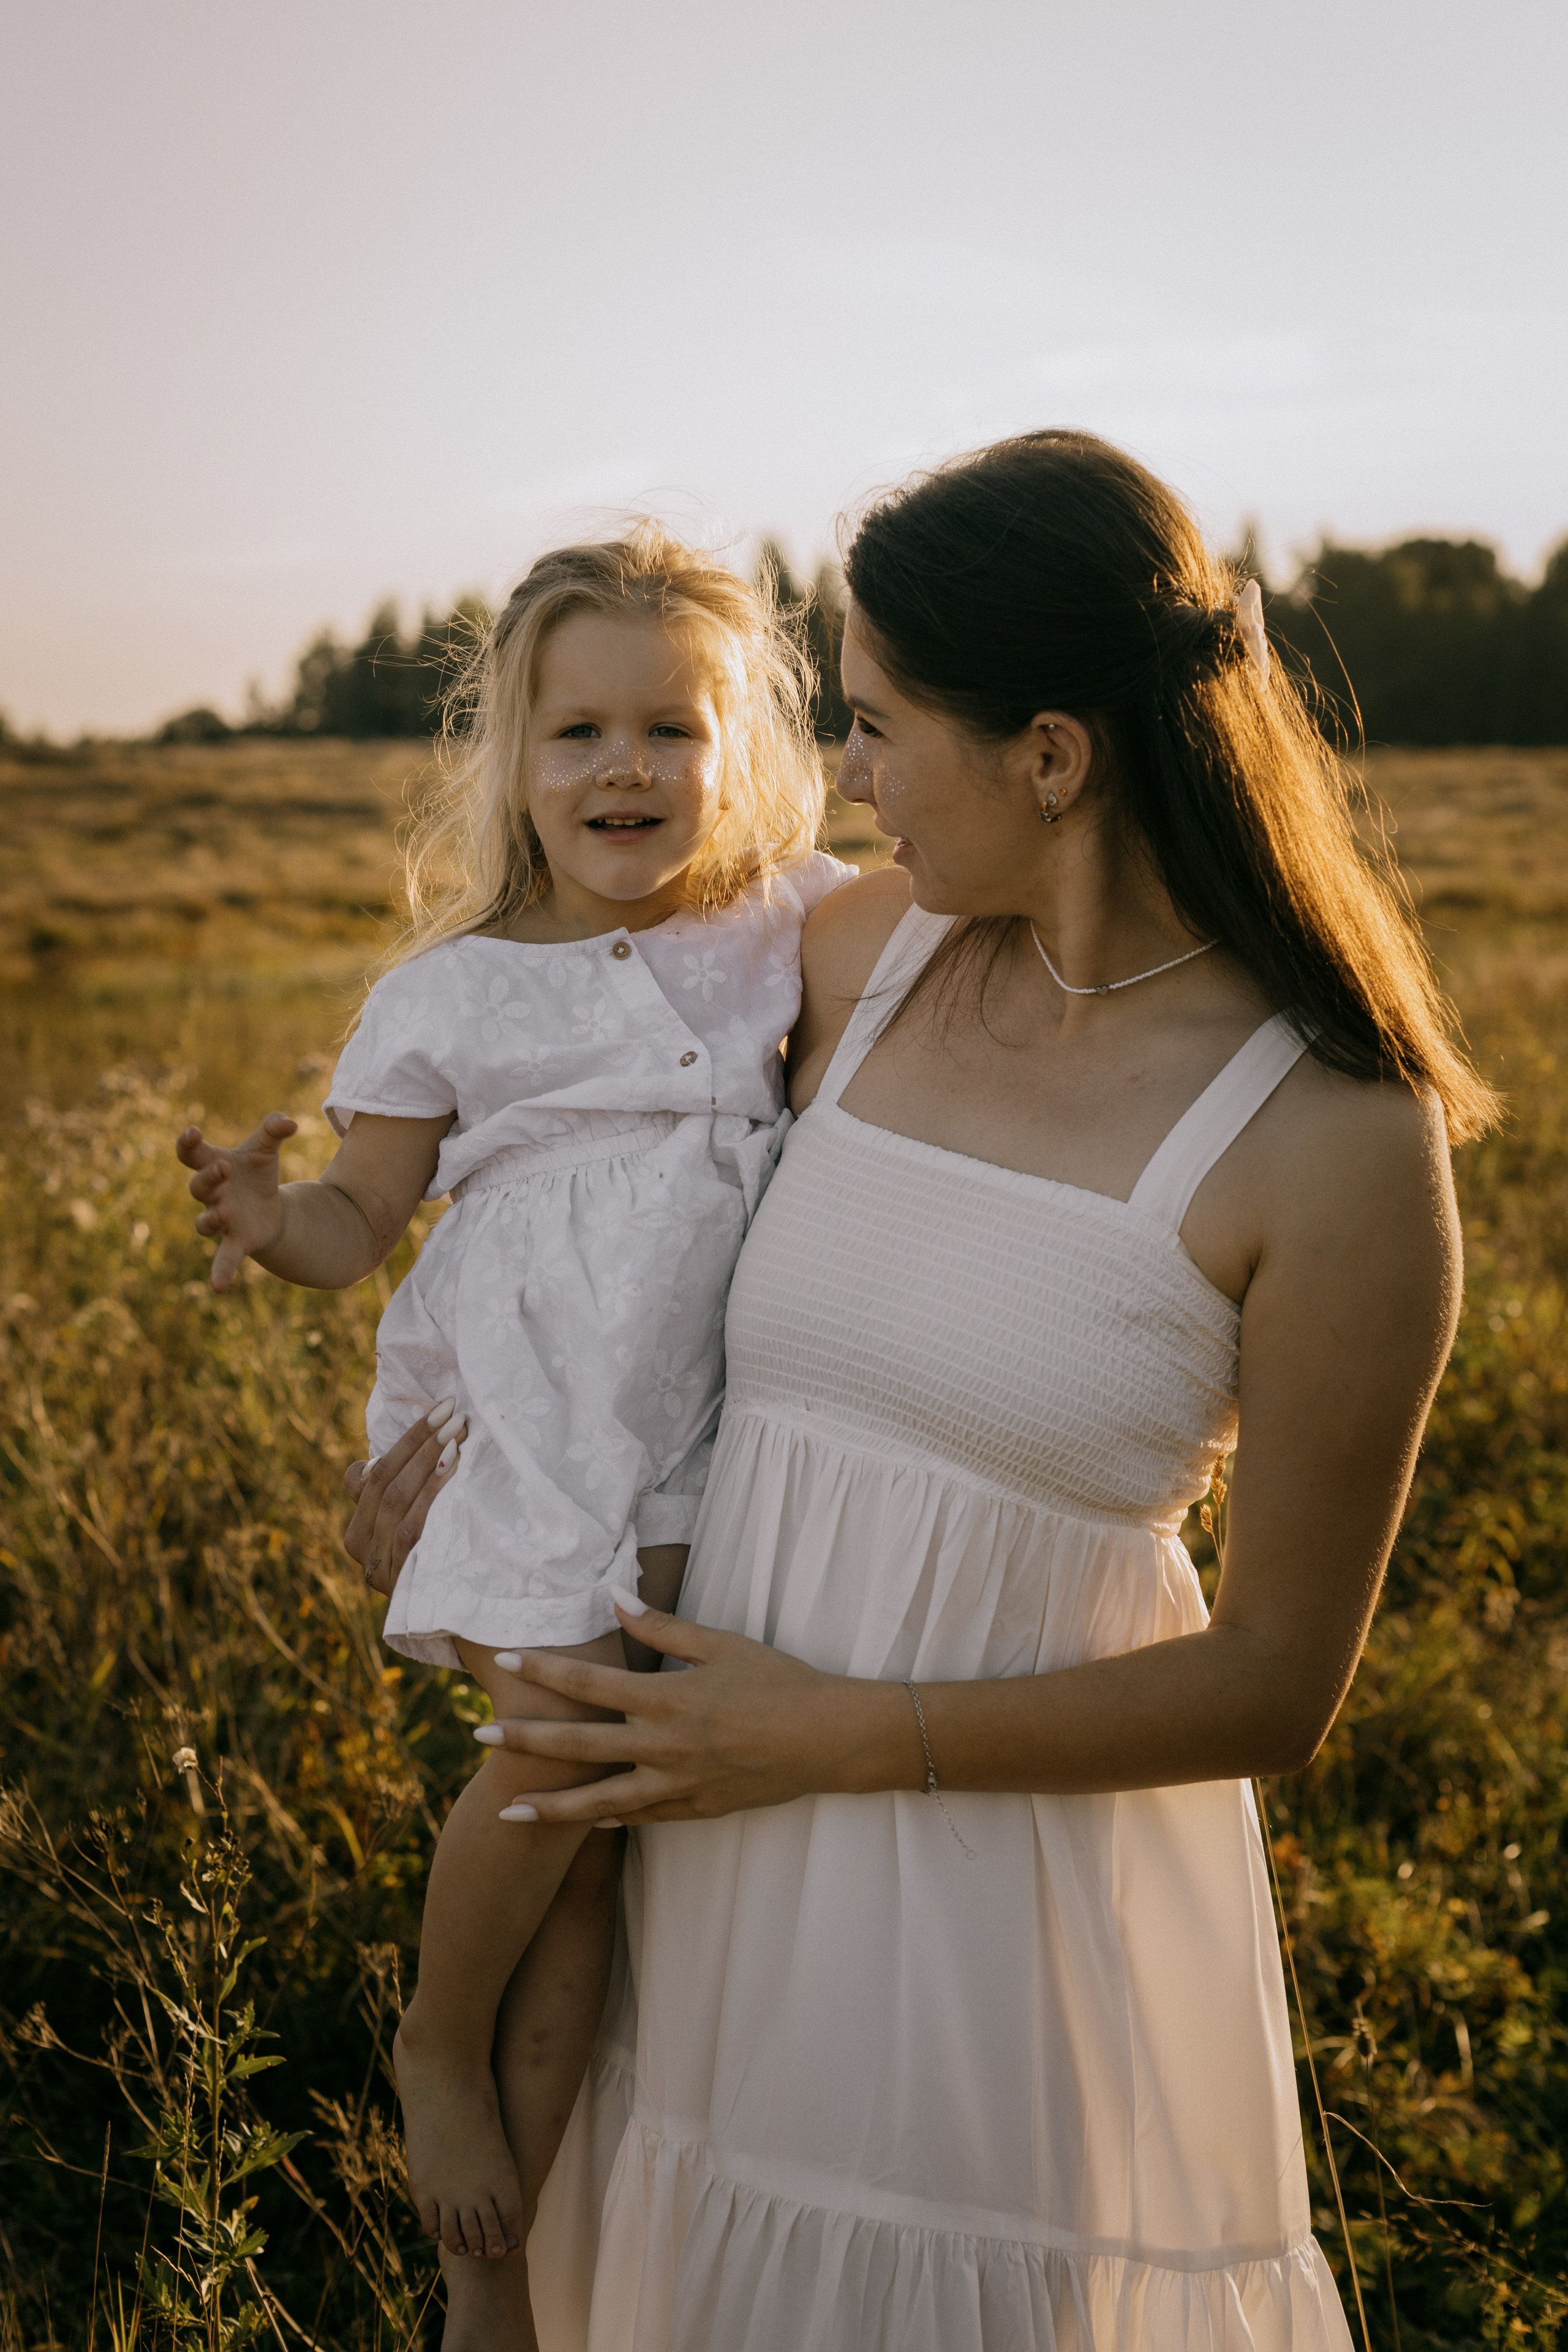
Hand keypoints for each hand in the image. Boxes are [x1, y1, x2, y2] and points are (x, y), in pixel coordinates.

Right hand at [176, 1111, 295, 1290]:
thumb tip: (290, 1122)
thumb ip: (274, 1130)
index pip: (191, 1154)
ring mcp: (220, 1219)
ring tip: (226, 1212)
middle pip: (198, 1186)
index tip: (193, 1132)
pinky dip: (220, 1273)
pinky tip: (219, 1289)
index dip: (188, 1144)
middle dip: (209, 1176)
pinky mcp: (236, 1241)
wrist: (268, 1205)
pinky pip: (222, 1260)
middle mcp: (211, 1195)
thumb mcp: (266, 1148)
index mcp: (211, 1165)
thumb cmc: (256, 1172)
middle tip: (225, 1167)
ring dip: (212, 1218)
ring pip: (205, 1221)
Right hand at [344, 1402, 464, 1595]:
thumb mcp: (416, 1527)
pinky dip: (432, 1492)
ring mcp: (383, 1570)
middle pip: (383, 1483)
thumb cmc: (445, 1563)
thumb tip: (390, 1453)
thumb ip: (398, 1496)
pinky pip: (413, 1527)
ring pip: (396, 1500)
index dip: (406, 1439)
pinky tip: (455, 1466)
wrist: (468, 1624)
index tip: (440, 1408)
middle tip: (454, 1412)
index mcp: (358, 1534)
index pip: (369, 1476)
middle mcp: (364, 1553)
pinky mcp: (404, 1582)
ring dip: (428, 1460)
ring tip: (459, 1432)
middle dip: (421, 1442)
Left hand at [473, 1596, 915, 1827]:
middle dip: (525, 1737)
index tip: (505, 1658)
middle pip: (579, 1744)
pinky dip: (606, 1819)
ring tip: (507, 1809)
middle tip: (477, 1733)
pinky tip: (580, 1820)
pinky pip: (640, 1818)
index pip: (590, 1683)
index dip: (544, 1668)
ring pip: (600, 1800)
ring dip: (550, 1805)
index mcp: (667, 1700)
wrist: (828, 1739)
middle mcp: (663, 1747)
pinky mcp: (696, 1809)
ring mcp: (678, 1784)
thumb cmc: (779, 1682)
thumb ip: (663, 1628)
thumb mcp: (722, 1645)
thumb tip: (616, 1597)